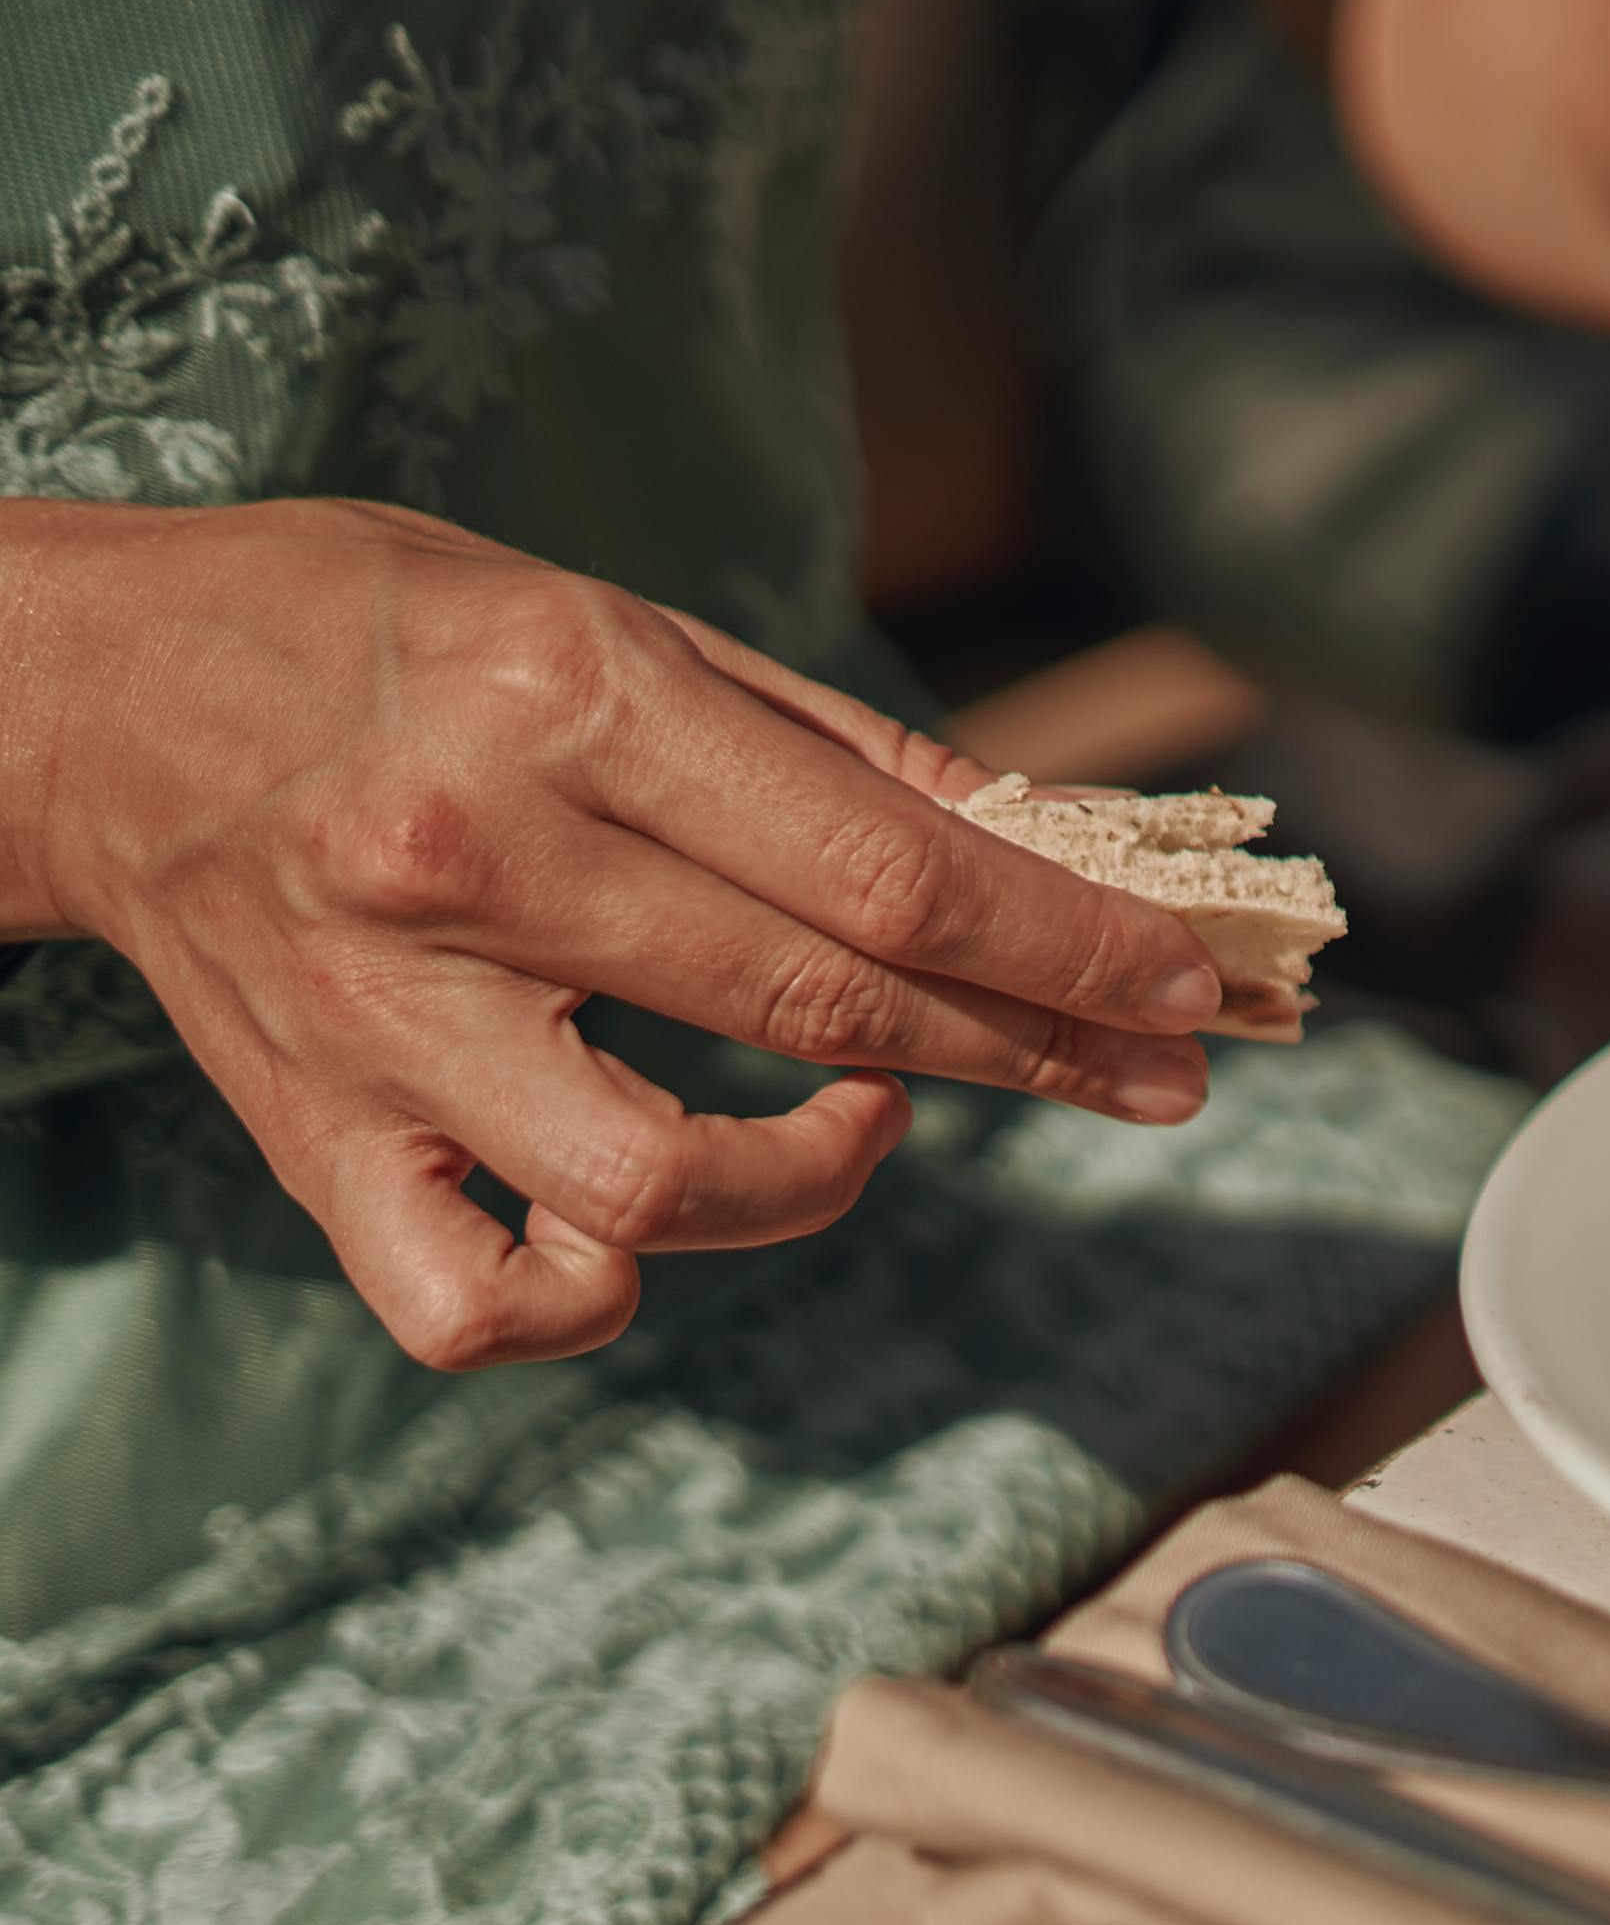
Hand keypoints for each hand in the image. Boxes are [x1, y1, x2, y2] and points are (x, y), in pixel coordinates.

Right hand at [0, 500, 1232, 1370]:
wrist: (86, 696)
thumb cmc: (389, 636)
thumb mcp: (623, 621)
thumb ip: (838, 751)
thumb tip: (1048, 849)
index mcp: (568, 699)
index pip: (883, 873)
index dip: (1063, 948)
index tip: (1185, 991)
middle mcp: (470, 860)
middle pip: (819, 1014)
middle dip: (1036, 1056)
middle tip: (1161, 1075)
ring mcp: (379, 1017)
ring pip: (655, 1192)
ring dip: (817, 1179)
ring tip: (869, 1114)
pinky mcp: (313, 1135)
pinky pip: (472, 1303)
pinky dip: (584, 1300)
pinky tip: (645, 1236)